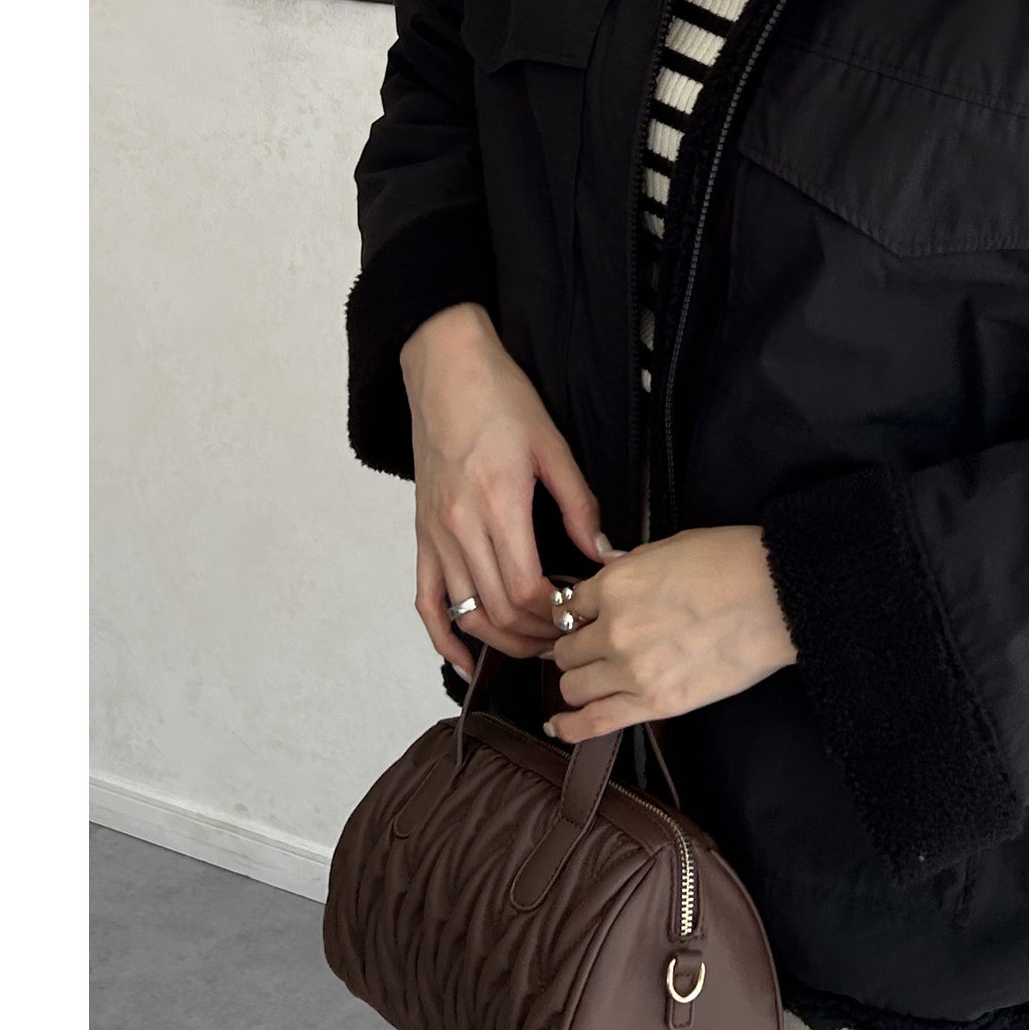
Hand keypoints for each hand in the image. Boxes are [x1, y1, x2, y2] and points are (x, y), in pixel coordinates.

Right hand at [402, 302, 614, 677]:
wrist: (445, 369)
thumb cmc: (500, 399)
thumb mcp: (552, 445)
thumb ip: (580, 505)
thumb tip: (606, 555)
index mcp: (496, 504)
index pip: (527, 588)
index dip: (557, 614)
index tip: (583, 615)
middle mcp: (459, 527)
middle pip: (498, 611)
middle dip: (538, 635)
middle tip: (570, 638)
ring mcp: (435, 534)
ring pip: (465, 615)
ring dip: (502, 643)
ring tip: (536, 647)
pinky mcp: (421, 535)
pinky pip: (425, 601)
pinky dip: (443, 637)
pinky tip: (466, 660)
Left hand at [544, 526, 796, 742]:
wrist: (776, 596)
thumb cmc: (733, 562)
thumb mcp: (671, 546)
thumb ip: (629, 565)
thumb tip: (609, 569)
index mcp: (614, 584)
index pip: (568, 608)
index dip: (577, 617)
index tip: (585, 623)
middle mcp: (613, 628)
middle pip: (565, 651)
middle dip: (576, 650)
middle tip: (592, 652)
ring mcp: (631, 669)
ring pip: (573, 686)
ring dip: (579, 682)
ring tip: (594, 681)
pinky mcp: (655, 703)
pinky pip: (593, 723)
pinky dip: (570, 727)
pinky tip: (558, 726)